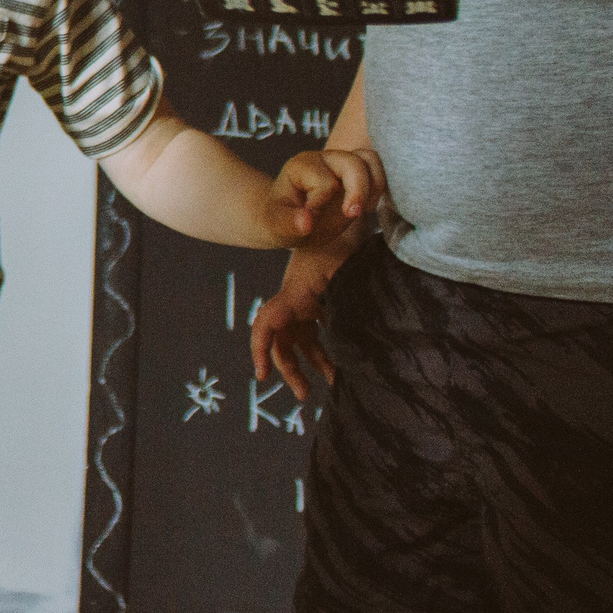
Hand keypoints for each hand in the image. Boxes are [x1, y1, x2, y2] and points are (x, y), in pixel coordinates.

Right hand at [253, 249, 341, 399]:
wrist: (346, 217)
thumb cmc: (343, 243)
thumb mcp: (345, 272)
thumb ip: (342, 304)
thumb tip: (353, 346)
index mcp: (294, 295)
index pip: (266, 325)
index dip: (259, 351)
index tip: (263, 376)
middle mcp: (294, 301)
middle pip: (283, 342)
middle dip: (291, 371)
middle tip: (305, 395)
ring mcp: (306, 302)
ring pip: (301, 341)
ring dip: (314, 364)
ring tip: (335, 384)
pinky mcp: (320, 301)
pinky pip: (316, 331)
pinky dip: (328, 349)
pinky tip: (345, 363)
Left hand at [264, 146, 386, 249]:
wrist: (290, 220)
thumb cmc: (282, 220)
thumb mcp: (277, 226)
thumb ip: (289, 223)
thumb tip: (306, 223)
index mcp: (301, 166)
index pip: (324, 182)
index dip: (321, 203)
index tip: (309, 216)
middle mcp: (324, 159)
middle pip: (353, 163)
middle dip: (358, 191)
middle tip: (351, 215)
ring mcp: (343, 163)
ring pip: (370, 159)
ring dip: (374, 186)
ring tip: (362, 210)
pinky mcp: (358, 173)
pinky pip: (379, 168)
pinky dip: (380, 187)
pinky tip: (368, 207)